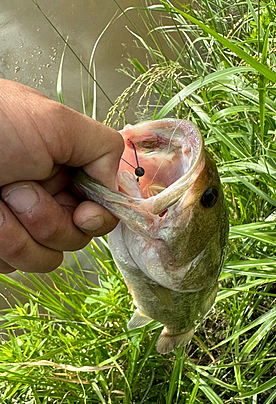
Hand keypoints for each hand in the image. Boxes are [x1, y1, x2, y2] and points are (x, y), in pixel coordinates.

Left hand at [0, 79, 123, 273]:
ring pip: (47, 258)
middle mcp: (47, 198)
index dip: (98, 217)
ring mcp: (20, 225)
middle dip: (51, 219)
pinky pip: (15, 265)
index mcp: (64, 169)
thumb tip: (118, 184)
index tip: (84, 213)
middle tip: (20, 189)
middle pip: (78, 237)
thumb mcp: (54, 121)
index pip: (102, 209)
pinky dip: (0, 242)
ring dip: (20, 231)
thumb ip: (103, 147)